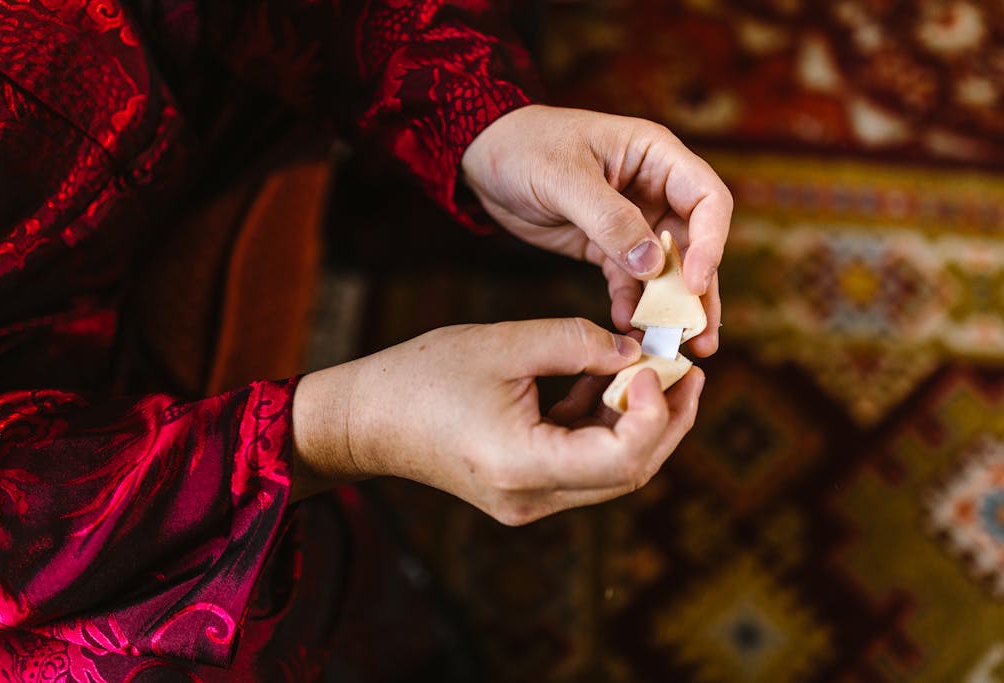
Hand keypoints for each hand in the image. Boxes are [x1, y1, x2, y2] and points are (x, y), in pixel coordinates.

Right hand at [291, 318, 704, 524]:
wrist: (367, 420)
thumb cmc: (423, 376)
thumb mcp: (504, 343)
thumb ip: (578, 342)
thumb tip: (634, 350)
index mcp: (523, 465)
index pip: (621, 459)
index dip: (653, 413)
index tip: (653, 365)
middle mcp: (532, 498)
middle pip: (628, 473)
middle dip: (665, 422)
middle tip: (688, 375)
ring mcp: (529, 501)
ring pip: (610, 472)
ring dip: (639, 425)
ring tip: (660, 374)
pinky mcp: (524, 489)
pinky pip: (582, 464)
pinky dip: (603, 426)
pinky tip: (610, 385)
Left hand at [461, 105, 730, 355]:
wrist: (484, 156)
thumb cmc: (525, 147)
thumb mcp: (564, 178)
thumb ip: (610, 220)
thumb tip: (654, 265)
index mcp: (657, 156)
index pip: (708, 199)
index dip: (710, 242)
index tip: (693, 284)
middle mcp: (655, 189)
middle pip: (697, 243)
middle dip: (700, 291)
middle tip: (702, 338)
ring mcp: (635, 220)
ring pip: (668, 269)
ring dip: (672, 308)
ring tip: (675, 348)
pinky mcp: (608, 247)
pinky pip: (631, 281)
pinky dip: (631, 305)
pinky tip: (625, 327)